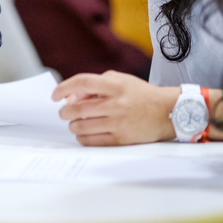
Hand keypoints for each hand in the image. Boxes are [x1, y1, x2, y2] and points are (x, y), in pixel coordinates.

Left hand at [52, 71, 178, 145]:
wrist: (168, 112)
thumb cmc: (140, 94)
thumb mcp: (119, 81)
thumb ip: (94, 85)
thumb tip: (70, 97)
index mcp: (115, 86)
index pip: (82, 83)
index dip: (64, 88)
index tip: (55, 95)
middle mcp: (116, 104)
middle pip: (77, 109)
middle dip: (65, 112)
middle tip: (64, 113)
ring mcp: (118, 123)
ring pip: (81, 126)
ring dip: (72, 125)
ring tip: (75, 123)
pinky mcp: (121, 139)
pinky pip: (92, 141)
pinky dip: (82, 137)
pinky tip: (83, 133)